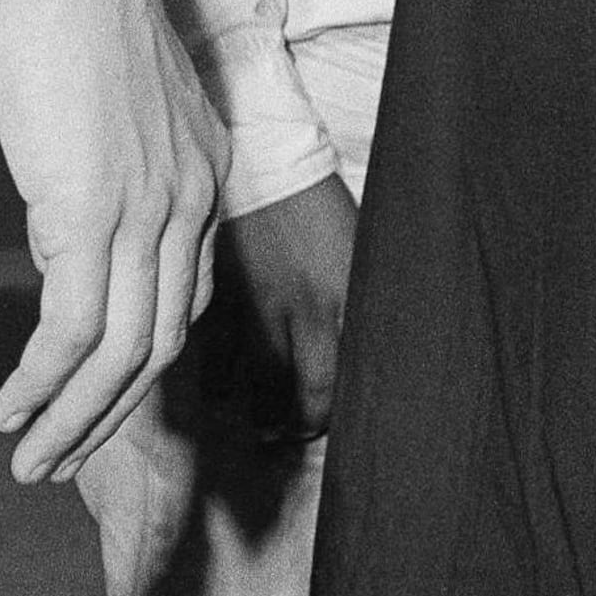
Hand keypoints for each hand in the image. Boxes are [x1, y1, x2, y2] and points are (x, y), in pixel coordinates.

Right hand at [0, 0, 222, 480]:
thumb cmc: (74, 11)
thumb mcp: (112, 104)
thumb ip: (112, 162)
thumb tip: (74, 210)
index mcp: (204, 167)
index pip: (187, 294)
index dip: (143, 363)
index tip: (100, 403)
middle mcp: (193, 193)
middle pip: (164, 339)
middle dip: (111, 413)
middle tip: (61, 460)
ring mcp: (150, 204)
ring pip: (123, 349)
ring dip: (75, 418)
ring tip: (31, 459)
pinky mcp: (96, 208)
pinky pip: (79, 327)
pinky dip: (46, 381)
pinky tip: (16, 408)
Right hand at [214, 175, 355, 442]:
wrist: (259, 163)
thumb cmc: (317, 203)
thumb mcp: (357, 240)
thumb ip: (359, 289)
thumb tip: (379, 332)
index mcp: (352, 288)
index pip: (360, 364)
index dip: (354, 400)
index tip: (352, 415)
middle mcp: (309, 308)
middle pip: (313, 393)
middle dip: (307, 424)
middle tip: (299, 433)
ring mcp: (260, 313)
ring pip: (262, 393)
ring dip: (263, 419)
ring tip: (267, 429)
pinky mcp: (220, 311)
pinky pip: (216, 373)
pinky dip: (220, 395)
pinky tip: (226, 401)